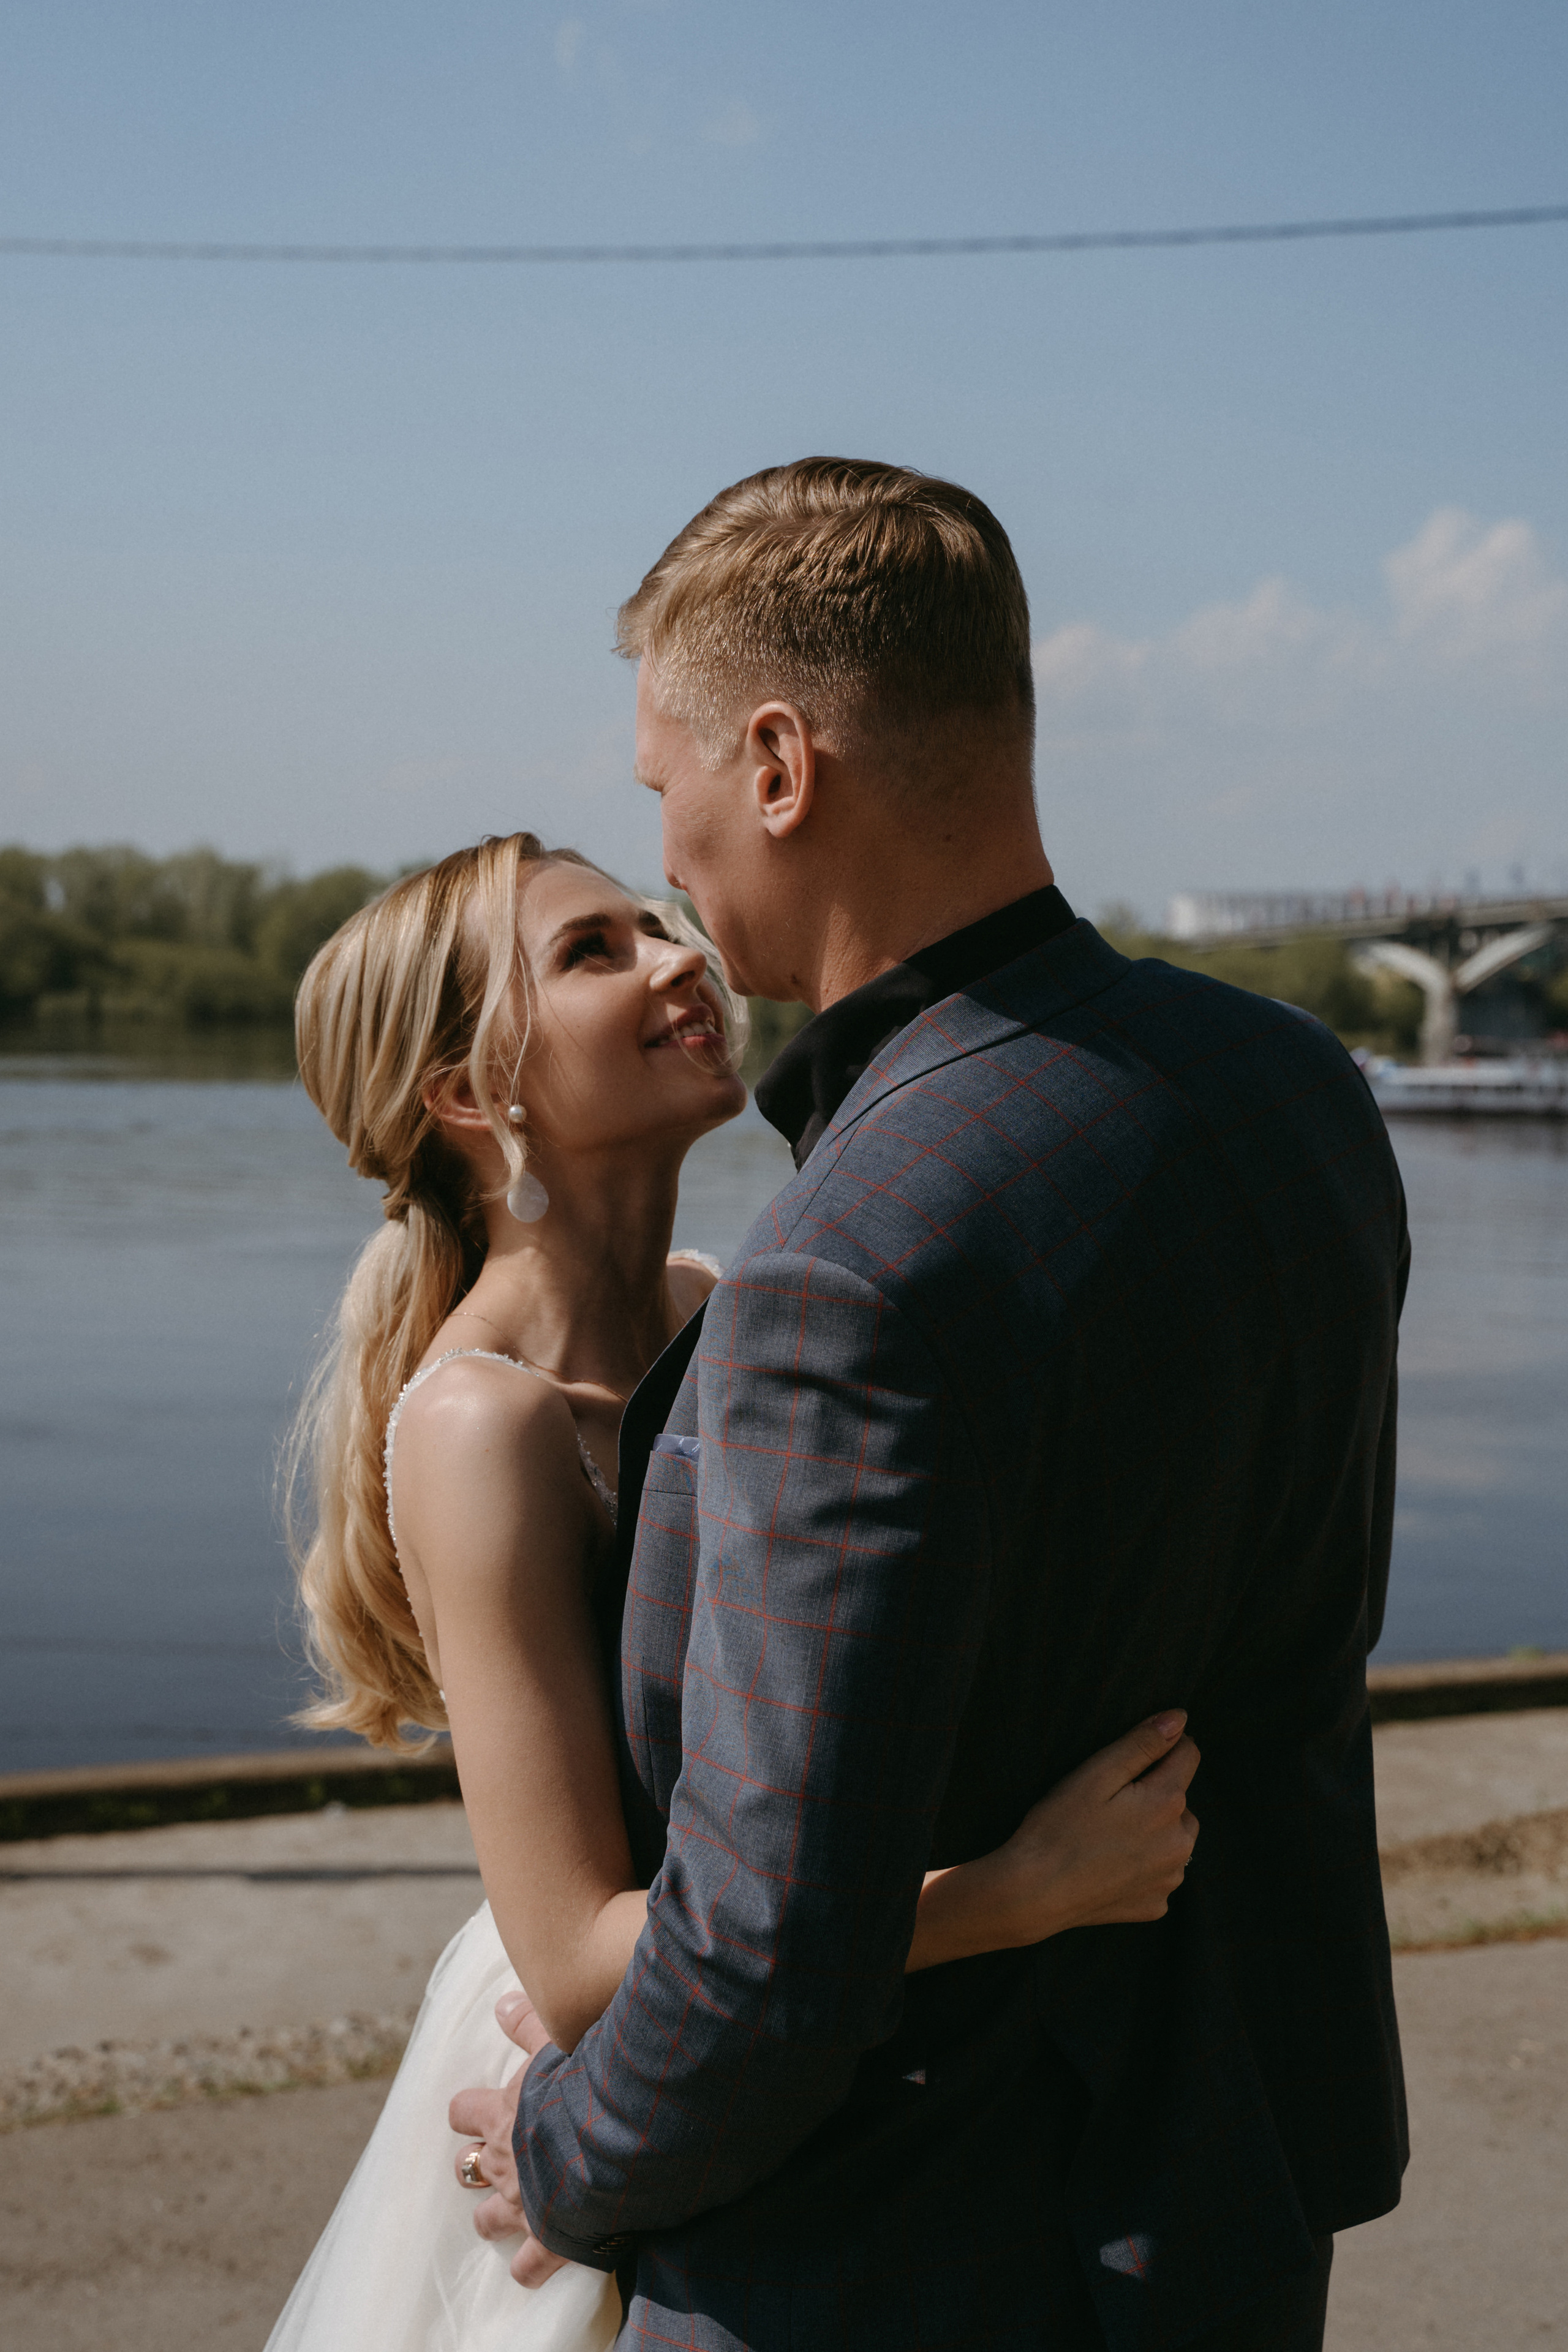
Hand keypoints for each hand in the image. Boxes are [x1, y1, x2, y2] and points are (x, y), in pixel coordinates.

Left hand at [448, 1991, 567, 2287]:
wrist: (616, 2141)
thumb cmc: (585, 2086)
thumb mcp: (558, 2040)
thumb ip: (530, 2021)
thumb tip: (500, 2004)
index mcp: (503, 2115)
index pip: (464, 2110)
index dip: (468, 2110)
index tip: (477, 2109)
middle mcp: (504, 2162)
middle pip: (467, 2167)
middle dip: (474, 2165)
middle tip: (492, 2160)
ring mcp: (522, 2206)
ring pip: (486, 2219)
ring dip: (491, 2216)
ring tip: (501, 2214)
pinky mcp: (548, 2242)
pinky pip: (527, 2267)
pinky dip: (528, 2267)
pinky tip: (531, 2266)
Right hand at [1001, 1712, 1199, 1937]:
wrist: (1034, 1894)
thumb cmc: (1059, 1827)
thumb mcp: (1096, 1774)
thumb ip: (1142, 1744)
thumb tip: (1180, 1718)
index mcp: (1167, 1803)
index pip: (1187, 1755)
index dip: (1162, 1746)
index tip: (1132, 1756)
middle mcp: (1181, 1843)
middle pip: (1181, 1800)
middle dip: (1155, 1794)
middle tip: (1109, 1803)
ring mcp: (1170, 1879)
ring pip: (1174, 1839)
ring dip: (1154, 1831)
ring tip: (1108, 1834)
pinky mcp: (1156, 1905)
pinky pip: (1159, 1873)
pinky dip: (1143, 1865)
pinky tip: (1109, 1864)